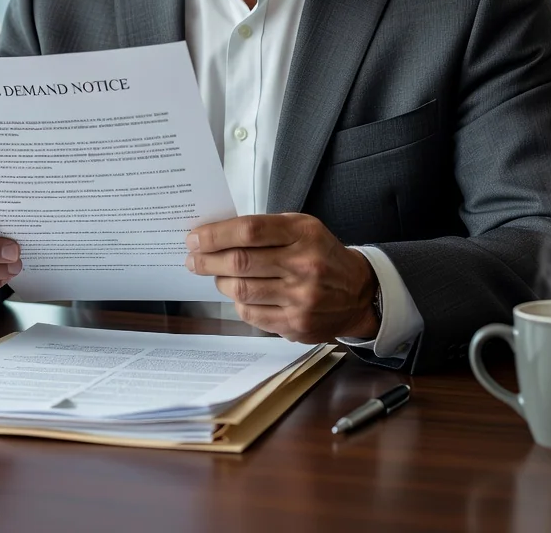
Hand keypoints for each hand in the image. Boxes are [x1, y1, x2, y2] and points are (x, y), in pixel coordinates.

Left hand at [185, 213, 378, 341]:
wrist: (358, 291)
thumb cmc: (321, 254)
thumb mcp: (301, 227)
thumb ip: (264, 228)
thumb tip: (217, 234)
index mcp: (302, 234)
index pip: (249, 231)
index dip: (215, 234)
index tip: (195, 237)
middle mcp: (303, 266)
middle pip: (240, 262)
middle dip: (207, 260)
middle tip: (192, 258)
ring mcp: (301, 299)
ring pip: (241, 290)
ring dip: (220, 281)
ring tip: (215, 274)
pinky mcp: (296, 324)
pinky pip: (252, 314)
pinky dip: (238, 302)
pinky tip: (238, 293)